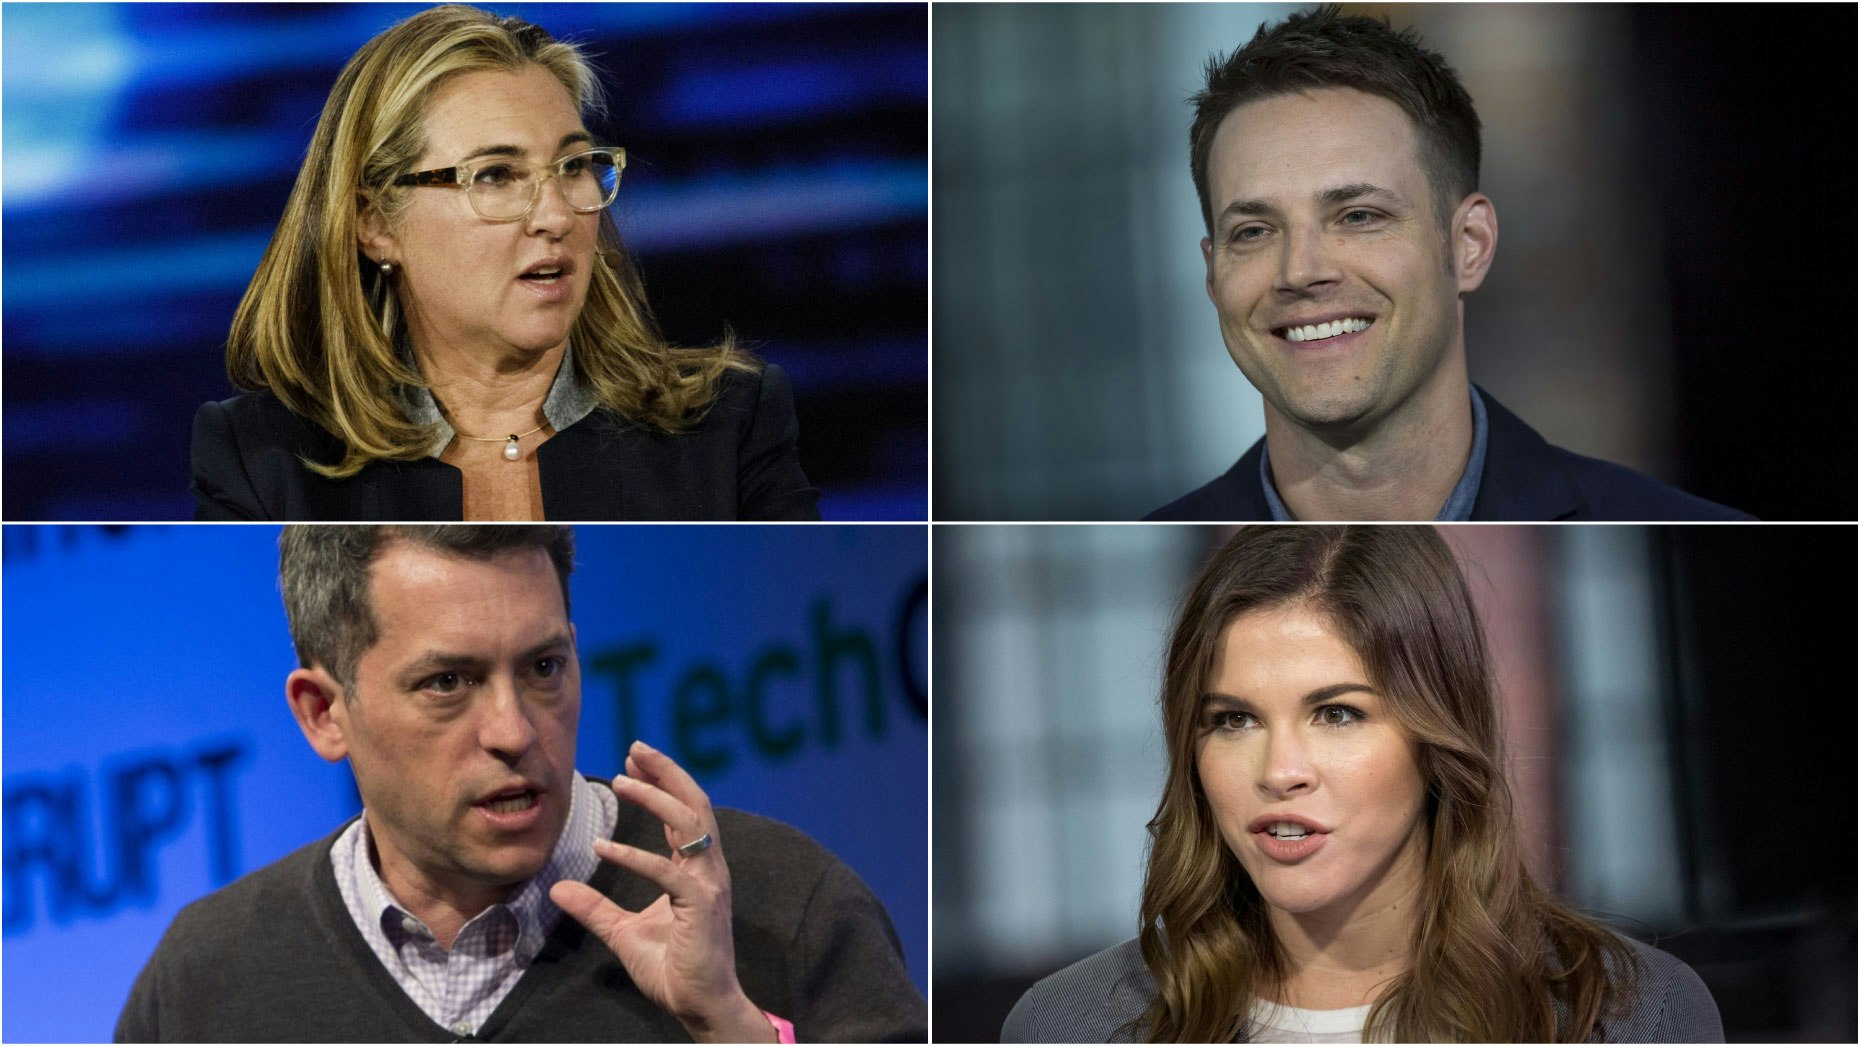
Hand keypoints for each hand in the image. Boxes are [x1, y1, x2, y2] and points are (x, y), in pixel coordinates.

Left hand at [550, 741, 772, 1042]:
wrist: (700, 1005)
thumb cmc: (672, 969)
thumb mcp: (623, 932)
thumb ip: (595, 907)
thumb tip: (557, 888)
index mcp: (697, 869)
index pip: (684, 811)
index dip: (662, 781)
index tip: (633, 760)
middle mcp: (708, 868)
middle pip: (694, 803)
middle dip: (666, 771)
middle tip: (635, 748)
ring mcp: (708, 884)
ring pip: (689, 823)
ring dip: (656, 796)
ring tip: (622, 780)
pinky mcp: (700, 904)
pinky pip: (666, 871)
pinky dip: (634, 854)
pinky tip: (602, 845)